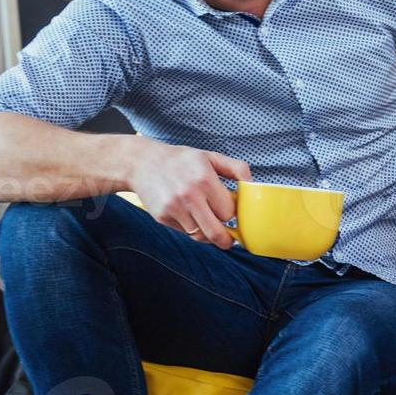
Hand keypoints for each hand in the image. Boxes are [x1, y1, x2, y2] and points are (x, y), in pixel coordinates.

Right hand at [127, 140, 251, 248]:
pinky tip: (191, 217)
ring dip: (208, 234)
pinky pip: (185, 233)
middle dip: (226, 238)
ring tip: (210, 224)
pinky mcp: (162, 217)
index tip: (229, 209)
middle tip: (230, 237)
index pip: (229, 212)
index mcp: (205, 180)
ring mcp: (173, 209)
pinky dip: (192, 229)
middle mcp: (189, 196)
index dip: (232, 213)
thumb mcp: (211, 156)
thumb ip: (237, 169)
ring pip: (200, 236)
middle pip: (216, 233)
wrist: (142, 162)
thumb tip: (254, 186)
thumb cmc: (181, 160)